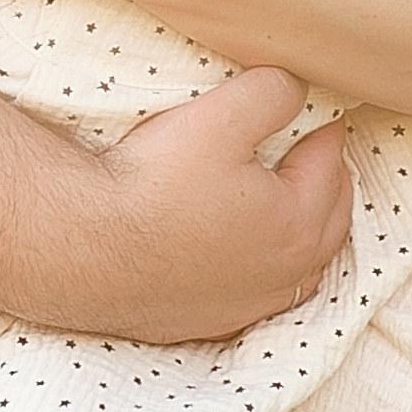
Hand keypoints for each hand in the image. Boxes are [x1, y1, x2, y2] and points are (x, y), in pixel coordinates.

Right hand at [90, 66, 351, 342]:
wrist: (81, 248)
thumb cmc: (152, 183)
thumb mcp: (220, 116)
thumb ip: (273, 94)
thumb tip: (296, 90)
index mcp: (298, 224)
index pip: (331, 163)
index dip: (326, 129)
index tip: (321, 110)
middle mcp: (282, 275)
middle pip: (329, 221)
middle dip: (328, 181)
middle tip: (316, 151)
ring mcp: (244, 306)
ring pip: (299, 269)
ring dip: (305, 234)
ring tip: (295, 205)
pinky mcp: (206, 322)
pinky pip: (255, 295)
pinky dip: (263, 271)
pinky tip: (245, 257)